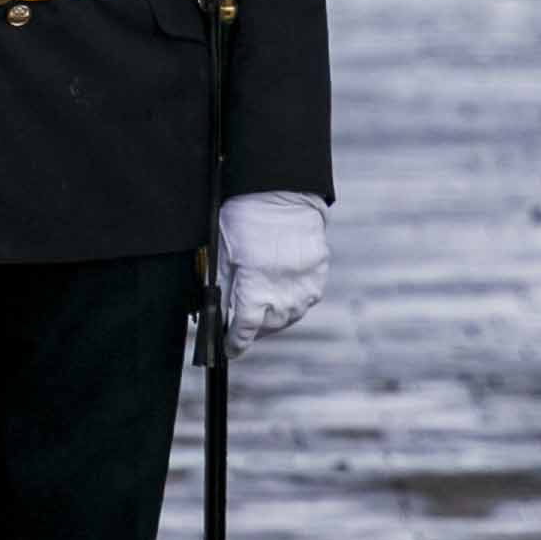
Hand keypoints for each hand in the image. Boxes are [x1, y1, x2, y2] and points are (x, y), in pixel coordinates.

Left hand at [215, 190, 329, 356]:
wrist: (283, 191)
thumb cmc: (246, 217)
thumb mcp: (223, 253)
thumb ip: (225, 289)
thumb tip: (222, 314)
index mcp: (256, 290)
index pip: (244, 330)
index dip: (235, 343)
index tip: (230, 348)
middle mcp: (284, 294)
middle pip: (267, 327)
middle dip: (253, 330)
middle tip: (241, 327)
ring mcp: (305, 286)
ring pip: (288, 317)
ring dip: (273, 319)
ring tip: (262, 311)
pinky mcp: (318, 274)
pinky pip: (305, 300)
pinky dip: (292, 302)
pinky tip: (282, 294)